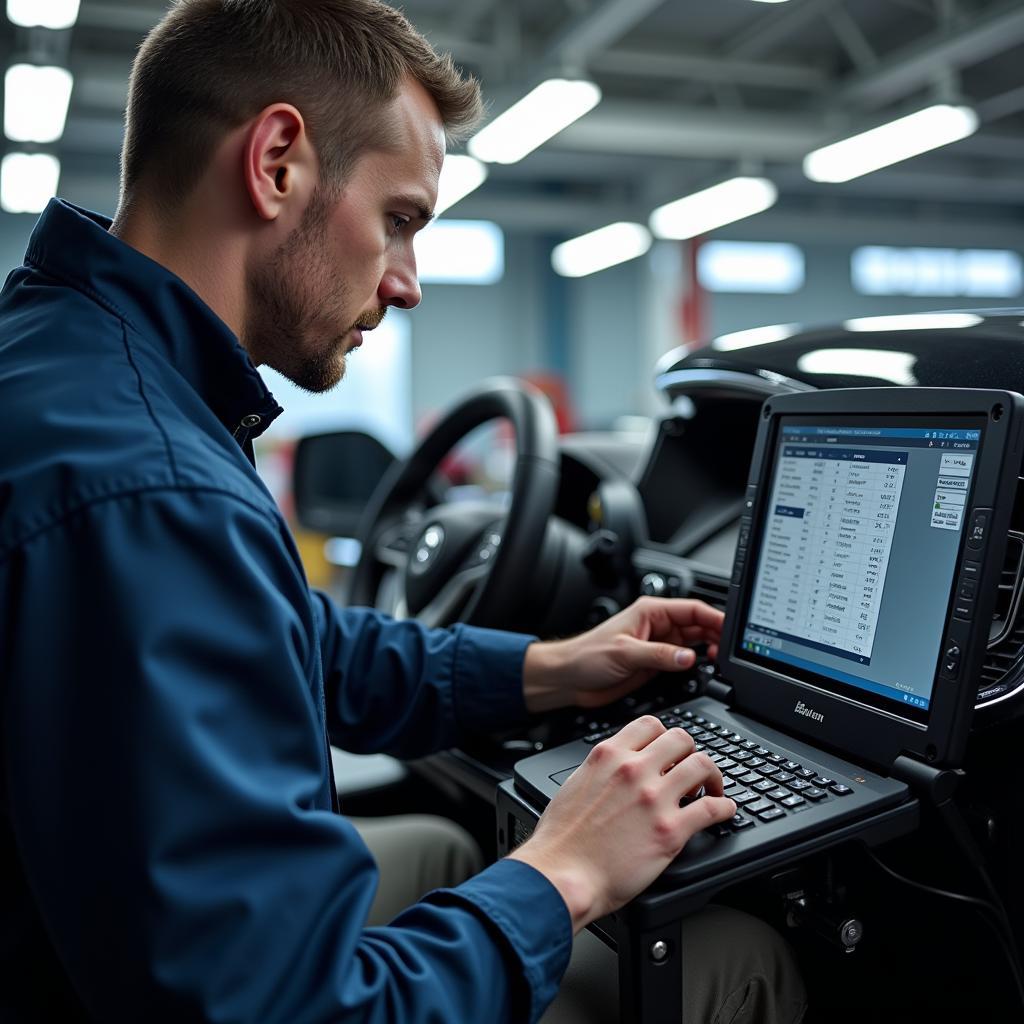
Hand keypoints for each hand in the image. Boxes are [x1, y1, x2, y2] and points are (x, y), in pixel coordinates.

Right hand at [508, 715, 734, 930]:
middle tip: (691, 769)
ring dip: (712, 777)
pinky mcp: (670, 831)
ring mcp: (654, 799)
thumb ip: (600, 771)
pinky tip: (724, 811)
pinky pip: (713, 809)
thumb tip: (612, 771)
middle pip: (681, 740)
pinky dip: (724, 807)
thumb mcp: (575, 785)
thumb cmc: (561, 840)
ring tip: (712, 789)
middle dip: (690, 753)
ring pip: (702, 766)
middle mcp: (633, 770)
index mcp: (608, 756)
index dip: (664, 736)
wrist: (562, 876)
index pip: (650, 725)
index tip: (668, 750)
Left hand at [522, 597, 723, 712]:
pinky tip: (706, 671)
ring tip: (723, 662)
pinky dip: (698, 665)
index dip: (714, 618)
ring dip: (709, 650)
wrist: (568, 678)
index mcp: (650, 611)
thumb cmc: (586, 655)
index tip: (731, 631)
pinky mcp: (656, 663)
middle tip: (731, 651)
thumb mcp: (625, 653)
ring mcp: (658, 644)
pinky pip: (684, 661)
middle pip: (698, 625)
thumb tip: (688, 657)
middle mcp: (657, 625)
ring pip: (694, 643)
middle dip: (717, 635)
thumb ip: (659, 655)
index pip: (692, 609)